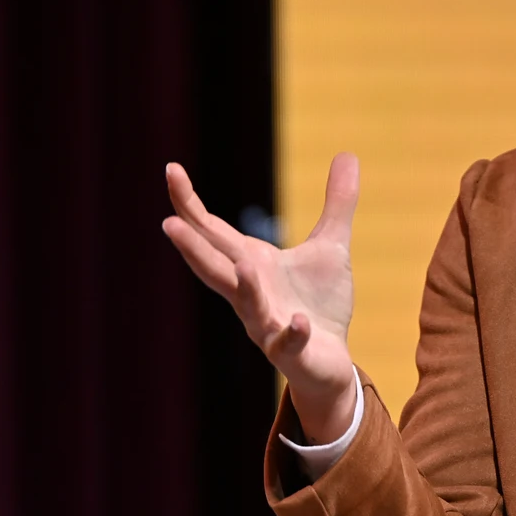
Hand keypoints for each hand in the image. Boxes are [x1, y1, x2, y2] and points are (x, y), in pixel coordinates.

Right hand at [163, 153, 359, 442]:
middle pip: (214, 267)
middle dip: (193, 247)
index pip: (213, 231)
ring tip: (243, 263)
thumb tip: (347, 154)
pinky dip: (290, 331)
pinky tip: (296, 320)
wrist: (331, 361)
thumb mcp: (331, 247)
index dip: (190, 204)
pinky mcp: (291, 350)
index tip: (170, 170)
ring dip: (244, 286)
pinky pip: (287, 341)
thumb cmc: (319, 305)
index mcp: (252, 264)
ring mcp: (266, 323)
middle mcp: (250, 293)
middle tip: (168, 222)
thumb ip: (337, 204)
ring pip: (247, 305)